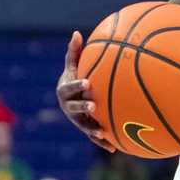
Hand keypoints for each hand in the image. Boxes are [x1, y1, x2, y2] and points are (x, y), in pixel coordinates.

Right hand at [56, 32, 117, 150]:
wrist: (70, 98)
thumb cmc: (74, 77)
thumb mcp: (72, 65)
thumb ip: (74, 52)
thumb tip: (76, 32)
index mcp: (65, 91)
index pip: (69, 88)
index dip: (77, 86)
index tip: (87, 82)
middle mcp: (68, 107)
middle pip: (74, 108)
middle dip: (83, 108)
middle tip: (94, 106)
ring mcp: (76, 119)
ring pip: (83, 125)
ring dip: (92, 130)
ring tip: (102, 132)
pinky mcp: (85, 128)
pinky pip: (93, 137)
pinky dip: (102, 142)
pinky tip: (114, 147)